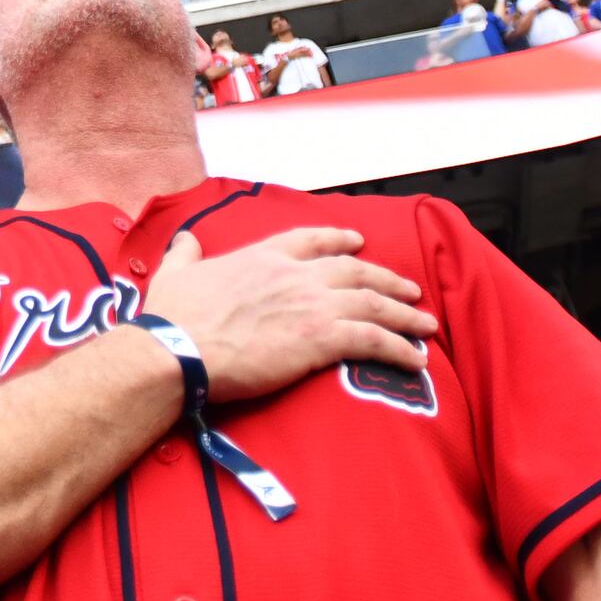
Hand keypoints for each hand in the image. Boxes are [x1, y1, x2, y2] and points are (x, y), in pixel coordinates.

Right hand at [140, 227, 434, 404]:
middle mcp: (295, 275)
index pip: (311, 240)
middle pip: (355, 270)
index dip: (339, 239)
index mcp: (262, 257)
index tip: (358, 241)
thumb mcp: (174, 273)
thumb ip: (185, 254)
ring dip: (405, 315)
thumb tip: (184, 241)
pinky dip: (400, 348)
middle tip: (410, 290)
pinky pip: (374, 340)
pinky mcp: (322, 338)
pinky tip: (416, 360)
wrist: (180, 350)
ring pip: (374, 303)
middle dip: (387, 279)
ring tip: (426, 325)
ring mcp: (312, 304)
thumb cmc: (174, 318)